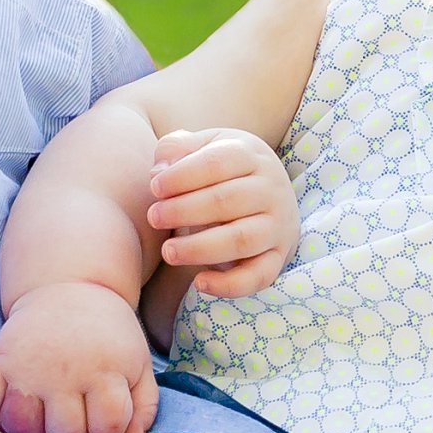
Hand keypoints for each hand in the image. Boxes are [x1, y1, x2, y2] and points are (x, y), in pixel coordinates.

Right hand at [0, 272, 156, 432]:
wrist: (69, 285)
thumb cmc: (107, 335)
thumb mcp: (138, 362)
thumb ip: (143, 407)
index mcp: (105, 368)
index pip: (108, 428)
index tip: (102, 419)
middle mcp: (65, 369)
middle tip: (72, 420)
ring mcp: (27, 366)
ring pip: (23, 429)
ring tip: (43, 422)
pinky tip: (7, 417)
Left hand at [143, 123, 298, 293]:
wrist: (268, 195)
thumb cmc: (224, 170)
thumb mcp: (205, 147)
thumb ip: (177, 149)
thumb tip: (158, 171)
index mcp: (251, 154)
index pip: (216, 162)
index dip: (182, 176)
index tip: (154, 187)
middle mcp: (271, 189)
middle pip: (227, 200)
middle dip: (184, 210)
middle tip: (154, 217)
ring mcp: (278, 225)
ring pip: (241, 239)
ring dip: (200, 248)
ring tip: (168, 252)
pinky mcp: (278, 258)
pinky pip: (258, 276)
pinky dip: (229, 284)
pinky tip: (198, 282)